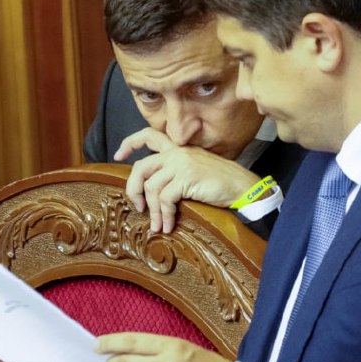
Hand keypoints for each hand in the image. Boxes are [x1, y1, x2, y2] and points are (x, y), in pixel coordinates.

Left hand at [114, 128, 259, 232]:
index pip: (149, 136)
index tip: (118, 154)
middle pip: (140, 167)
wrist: (242, 186)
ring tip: (158, 225)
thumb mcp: (195, 170)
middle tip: (137, 206)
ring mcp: (181, 164)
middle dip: (133, 189)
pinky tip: (169, 225)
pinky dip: (164, 215)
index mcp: (178, 148)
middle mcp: (177, 153)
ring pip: (151, 187)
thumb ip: (175, 172)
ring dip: (152, 211)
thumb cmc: (220, 183)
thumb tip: (152, 192)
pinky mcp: (186, 178)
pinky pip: (164, 199)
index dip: (130, 143)